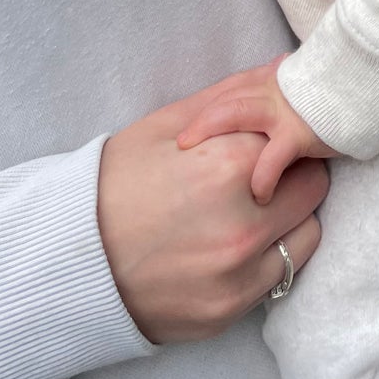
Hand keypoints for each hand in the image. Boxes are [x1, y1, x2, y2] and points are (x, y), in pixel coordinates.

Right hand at [97, 67, 328, 343]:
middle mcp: (242, 224)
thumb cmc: (113, 184)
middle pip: (312, 183)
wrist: (65, 261)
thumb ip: (232, 96)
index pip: (295, 138)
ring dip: (291, 215)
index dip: (284, 134)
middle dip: (294, 172)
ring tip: (253, 209)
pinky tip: (240, 242)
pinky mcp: (229, 311)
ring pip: (308, 230)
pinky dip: (272, 254)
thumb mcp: (165, 126)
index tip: (271, 137)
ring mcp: (238, 274)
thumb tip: (283, 67)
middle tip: (263, 172)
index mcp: (226, 167)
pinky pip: (284, 273)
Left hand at [177, 60, 333, 203]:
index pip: (225, 90)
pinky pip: (271, 157)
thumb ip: (281, 82)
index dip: (201, 108)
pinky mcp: (298, 133)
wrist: (367, 81)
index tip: (182, 129)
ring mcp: (281, 110)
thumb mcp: (303, 82)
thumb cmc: (335, 88)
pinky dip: (261, 178)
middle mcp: (269, 89)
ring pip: (234, 115)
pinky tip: (257, 196)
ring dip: (210, 136)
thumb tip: (271, 74)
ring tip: (195, 165)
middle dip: (195, 122)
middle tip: (178, 144)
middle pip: (221, 100)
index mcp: (267, 80)